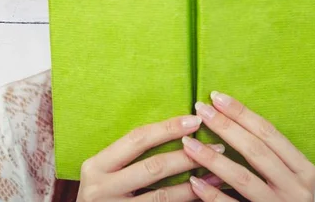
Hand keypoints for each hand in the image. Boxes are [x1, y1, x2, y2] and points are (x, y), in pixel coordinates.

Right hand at [76, 114, 225, 201]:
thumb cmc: (103, 193)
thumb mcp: (106, 171)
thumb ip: (130, 155)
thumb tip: (175, 129)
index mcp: (96, 166)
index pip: (137, 139)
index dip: (168, 128)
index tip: (195, 120)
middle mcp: (101, 189)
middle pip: (153, 167)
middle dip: (188, 156)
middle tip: (217, 146)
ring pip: (162, 196)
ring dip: (194, 184)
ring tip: (218, 173)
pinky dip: (186, 201)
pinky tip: (204, 195)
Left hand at [182, 91, 314, 201]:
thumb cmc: (283, 197)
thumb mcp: (286, 175)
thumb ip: (267, 154)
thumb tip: (228, 117)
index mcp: (303, 169)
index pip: (269, 133)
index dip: (242, 113)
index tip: (216, 97)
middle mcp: (295, 188)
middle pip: (256, 150)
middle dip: (225, 127)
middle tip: (200, 110)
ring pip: (243, 178)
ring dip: (212, 159)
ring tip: (188, 144)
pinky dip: (212, 194)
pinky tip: (194, 181)